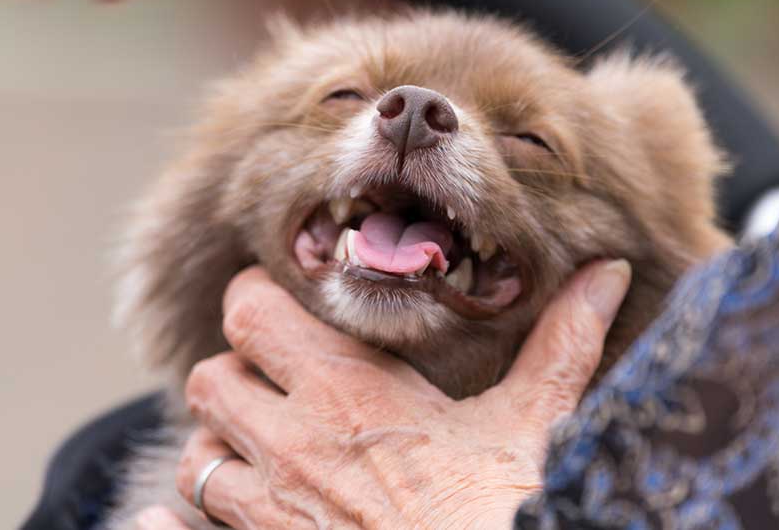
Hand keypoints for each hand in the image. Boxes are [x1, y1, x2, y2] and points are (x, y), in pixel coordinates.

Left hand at [146, 260, 630, 528]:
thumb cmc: (502, 510)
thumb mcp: (535, 423)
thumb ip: (561, 342)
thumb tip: (604, 274)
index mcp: (347, 391)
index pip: (252, 311)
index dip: (258, 302)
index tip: (284, 309)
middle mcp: (291, 443)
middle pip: (209, 378)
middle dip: (234, 374)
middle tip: (273, 383)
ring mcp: (268, 510)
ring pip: (193, 455)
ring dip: (221, 448)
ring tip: (262, 452)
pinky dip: (173, 524)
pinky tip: (178, 522)